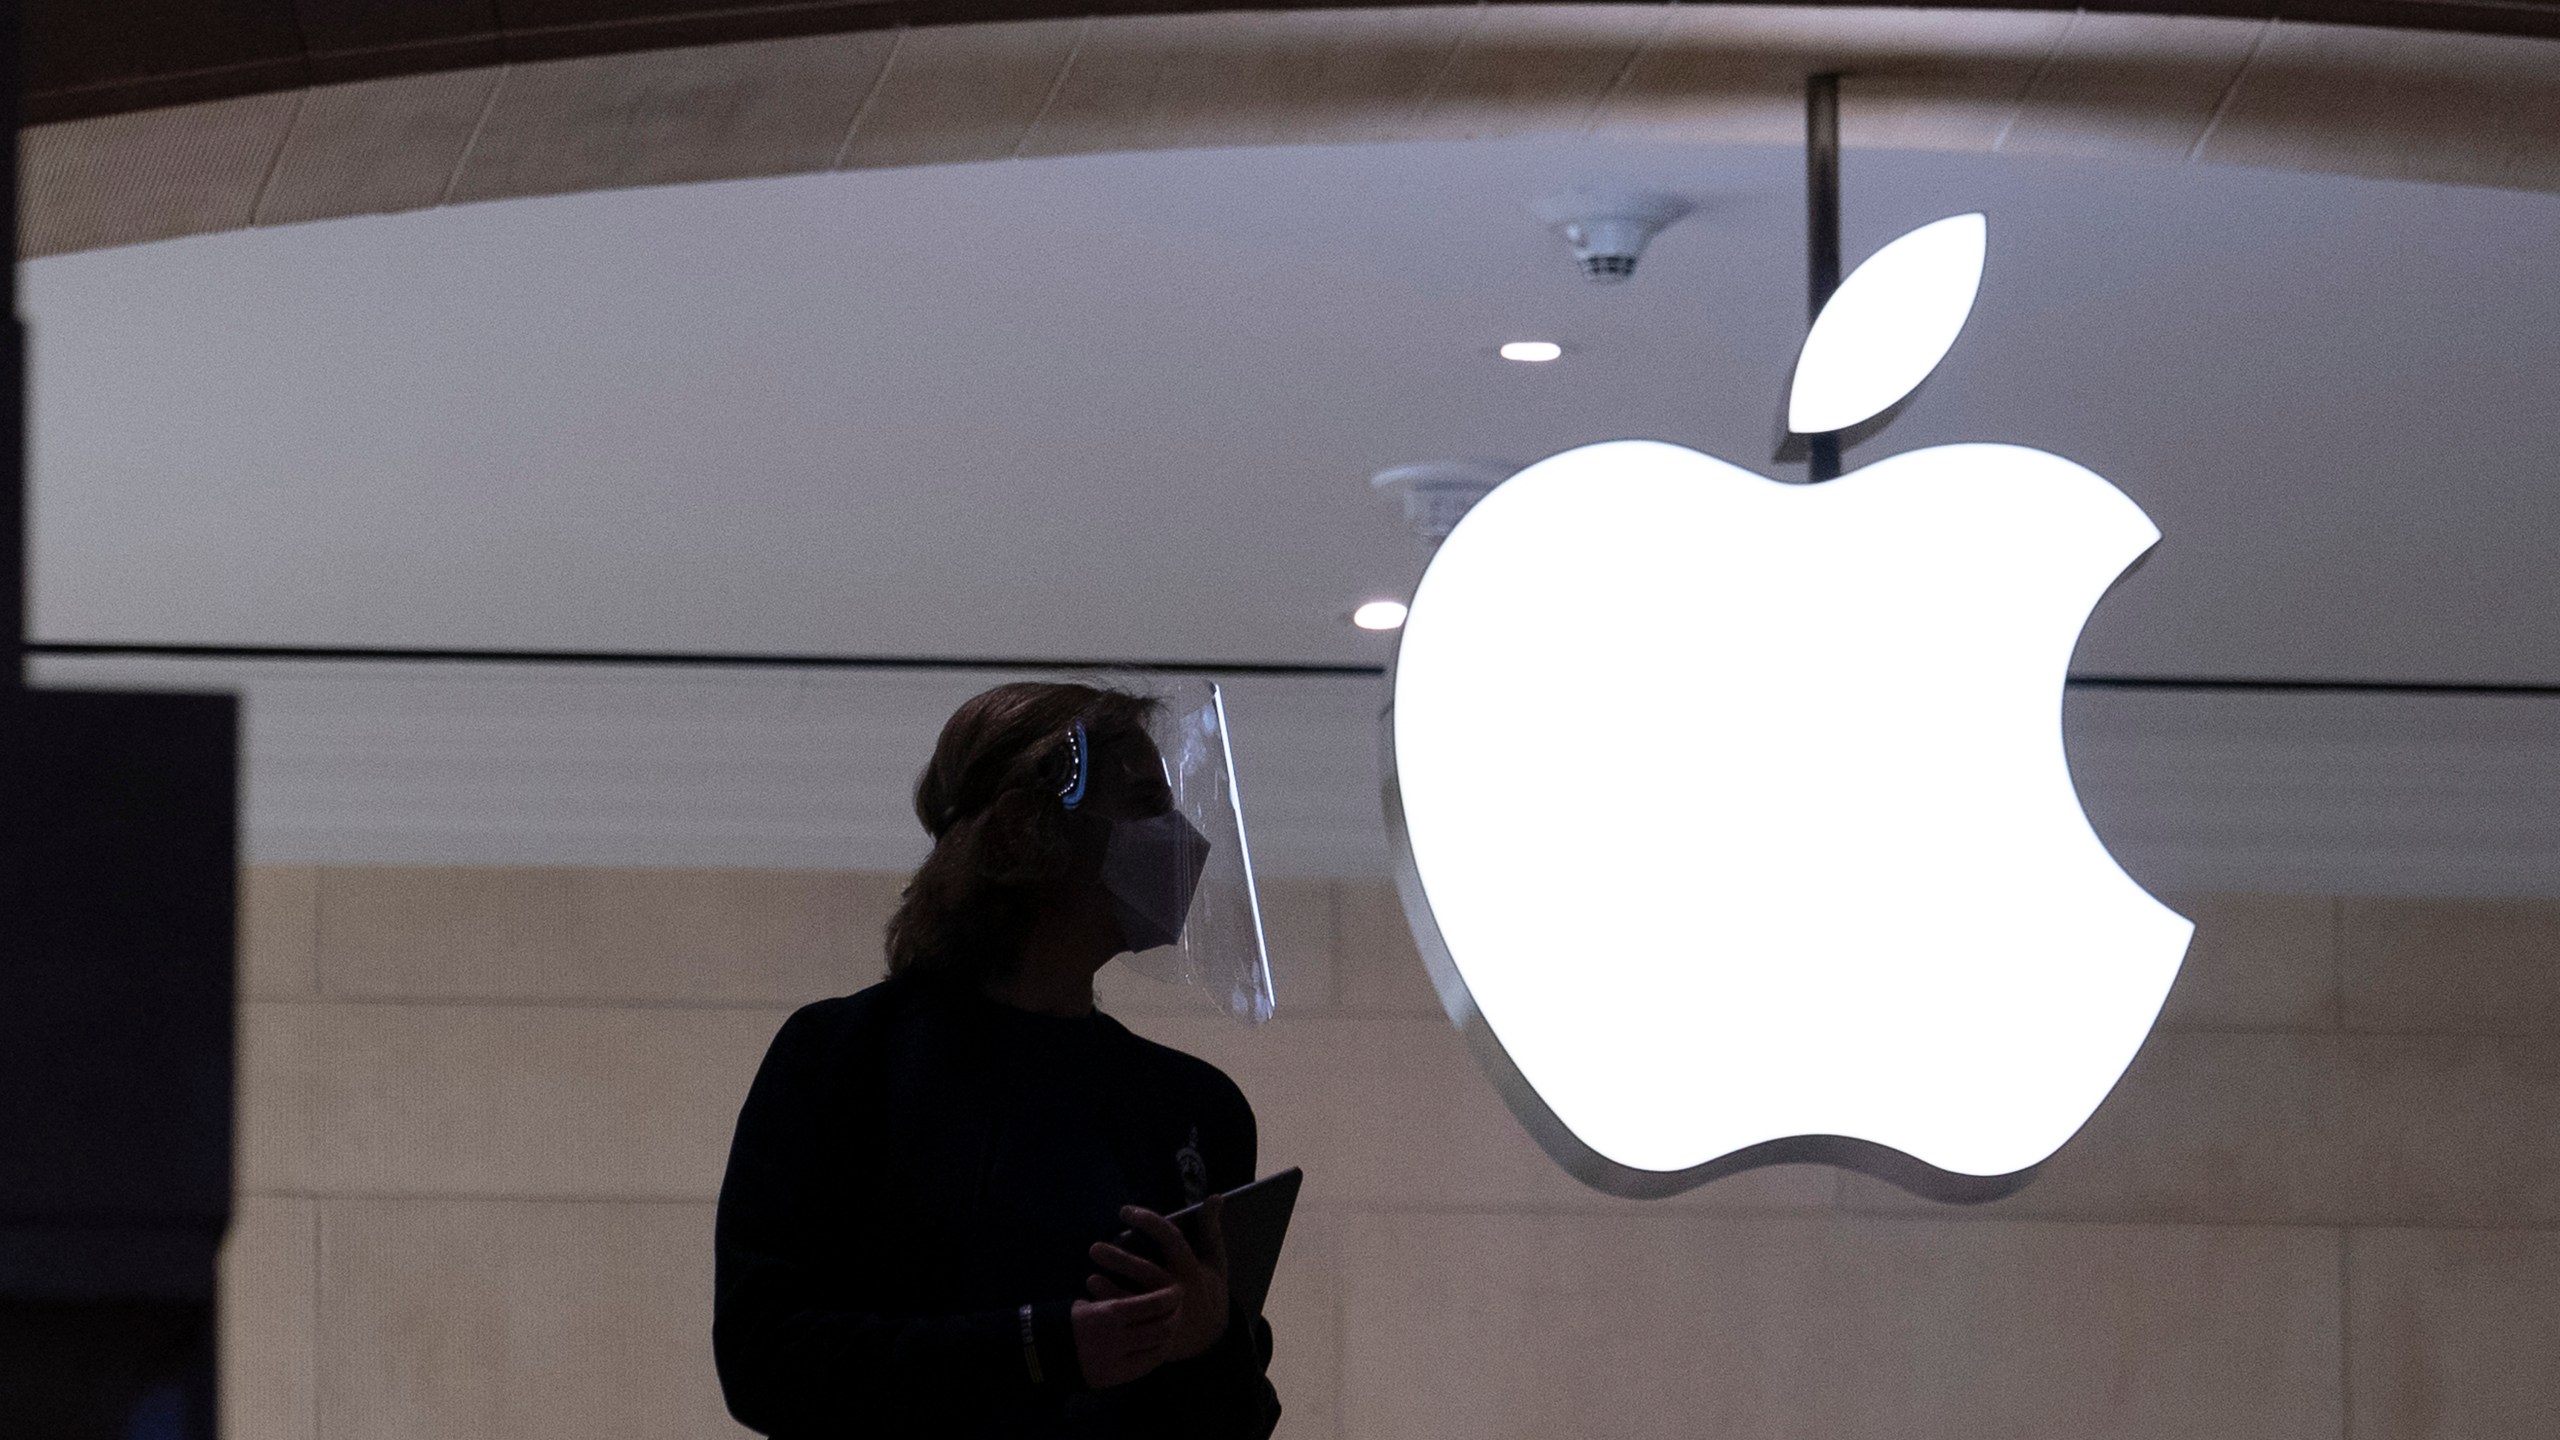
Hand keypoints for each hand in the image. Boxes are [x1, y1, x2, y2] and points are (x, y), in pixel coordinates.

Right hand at [1070, 1287, 1177, 1388]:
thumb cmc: (1067, 1321)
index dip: (1170, 1297)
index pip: (1153, 1304)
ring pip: (1159, 1349)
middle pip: (1162, 1328)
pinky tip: (1158, 1345)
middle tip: (1178, 1309)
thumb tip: (1153, 1298)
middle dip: (1175, 1317)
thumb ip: (1118, 1302)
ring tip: (1170, 1326)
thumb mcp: (1091, 1304)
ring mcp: (1116, 1361)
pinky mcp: (1115, 1378)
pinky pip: (1146, 1366)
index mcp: (1109, 1314)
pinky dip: (1157, 1354)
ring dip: (1169, 1337)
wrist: (1042, 1354)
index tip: (1177, 1290)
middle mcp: (1116, 1339)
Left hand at [1086, 1197, 1229, 1363]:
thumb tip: (1215, 1196)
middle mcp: (1177, 1288)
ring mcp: (1165, 1312)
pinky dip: (1112, 1306)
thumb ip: (1211, 1229)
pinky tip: (1095, 1295)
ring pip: (1135, 1300)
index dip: (1149, 1223)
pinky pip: (1130, 1319)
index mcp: (1191, 1268)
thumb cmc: (1209, 1290)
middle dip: (1120, 1260)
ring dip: (1111, 1288)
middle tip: (1094, 1248)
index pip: (1171, 1239)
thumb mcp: (1215, 1260)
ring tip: (1090, 1277)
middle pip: (1147, 1272)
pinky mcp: (1154, 1329)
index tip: (1124, 1211)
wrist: (1212, 1337)